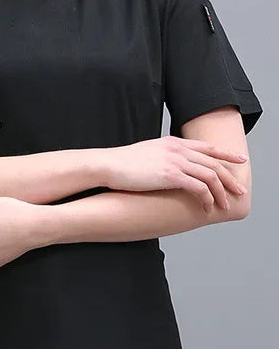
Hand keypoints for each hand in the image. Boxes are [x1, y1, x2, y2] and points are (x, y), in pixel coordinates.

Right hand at [102, 136, 247, 211]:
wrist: (109, 165)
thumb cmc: (123, 162)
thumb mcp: (148, 152)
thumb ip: (164, 155)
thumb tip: (172, 165)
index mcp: (173, 142)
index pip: (207, 147)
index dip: (226, 154)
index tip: (239, 160)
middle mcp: (177, 149)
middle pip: (214, 162)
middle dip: (230, 178)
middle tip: (240, 190)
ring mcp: (175, 161)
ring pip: (210, 176)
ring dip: (221, 193)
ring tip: (225, 205)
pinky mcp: (171, 175)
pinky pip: (199, 187)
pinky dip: (207, 198)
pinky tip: (207, 207)